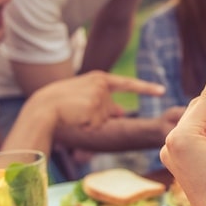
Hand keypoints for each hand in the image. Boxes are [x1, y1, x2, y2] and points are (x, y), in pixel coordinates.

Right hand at [37, 70, 164, 130]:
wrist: (44, 107)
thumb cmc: (62, 104)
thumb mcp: (85, 98)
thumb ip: (104, 103)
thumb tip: (121, 112)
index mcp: (99, 78)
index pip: (127, 84)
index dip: (145, 88)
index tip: (162, 90)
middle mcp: (102, 85)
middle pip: (111, 111)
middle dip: (96, 118)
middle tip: (77, 112)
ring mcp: (99, 96)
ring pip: (104, 119)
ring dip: (90, 122)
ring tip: (74, 114)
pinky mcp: (94, 107)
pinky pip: (96, 125)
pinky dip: (87, 126)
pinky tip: (75, 118)